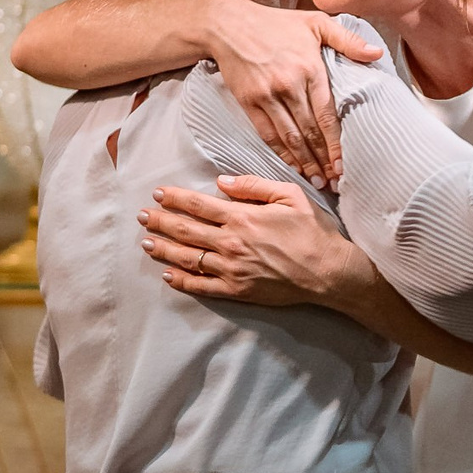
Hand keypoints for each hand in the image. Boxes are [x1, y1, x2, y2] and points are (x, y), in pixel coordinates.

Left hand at [142, 175, 361, 305]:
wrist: (329, 272)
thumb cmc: (314, 232)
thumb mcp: (291, 196)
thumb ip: (255, 186)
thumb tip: (222, 181)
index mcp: (242, 217)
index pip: (198, 205)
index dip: (175, 198)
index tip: (158, 194)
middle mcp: (231, 243)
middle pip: (186, 230)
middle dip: (161, 221)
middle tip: (143, 216)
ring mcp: (231, 269)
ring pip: (187, 257)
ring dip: (163, 248)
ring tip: (146, 242)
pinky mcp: (237, 290)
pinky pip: (201, 286)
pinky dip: (181, 280)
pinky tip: (167, 274)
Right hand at [205, 0, 384, 189]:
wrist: (227, 25)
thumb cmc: (276, 24)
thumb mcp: (315, 23)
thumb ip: (348, 40)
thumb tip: (377, 53)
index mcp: (310, 69)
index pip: (327, 116)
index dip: (336, 144)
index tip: (345, 165)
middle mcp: (289, 86)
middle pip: (310, 132)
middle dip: (324, 160)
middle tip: (336, 181)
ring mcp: (267, 96)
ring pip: (290, 137)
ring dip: (304, 162)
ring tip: (318, 181)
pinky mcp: (248, 103)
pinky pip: (267, 134)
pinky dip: (281, 153)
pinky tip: (292, 165)